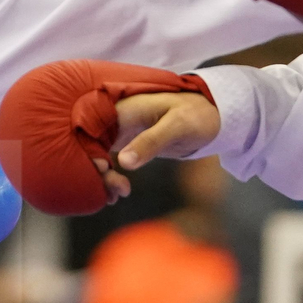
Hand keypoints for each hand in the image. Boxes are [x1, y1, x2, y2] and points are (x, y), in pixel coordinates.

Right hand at [0, 60, 216, 214]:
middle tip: (117, 192)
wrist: (212, 114)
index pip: (90, 130)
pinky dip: (110, 177)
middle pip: (90, 146)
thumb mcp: (177, 127)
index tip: (106, 172)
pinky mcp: (127, 143)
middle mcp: (115, 118)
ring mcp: (120, 131)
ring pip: (97, 155)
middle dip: (96, 172)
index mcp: (122, 108)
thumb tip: (123, 162)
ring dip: (103, 177)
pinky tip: (120, 191)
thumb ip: (151, 142)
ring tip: (120, 194)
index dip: (90, 153)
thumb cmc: (196, 115)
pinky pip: (109, 160)